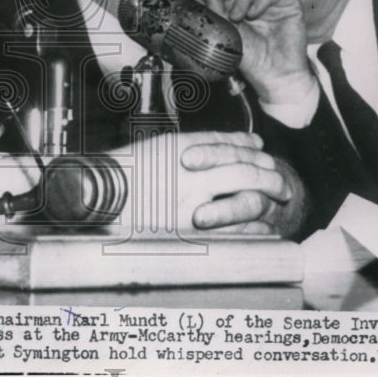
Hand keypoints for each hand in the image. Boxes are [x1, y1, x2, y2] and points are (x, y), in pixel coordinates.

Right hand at [109, 131, 305, 237]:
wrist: (97, 202)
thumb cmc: (122, 174)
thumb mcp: (155, 148)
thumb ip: (188, 148)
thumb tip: (224, 147)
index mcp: (180, 149)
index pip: (226, 144)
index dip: (249, 147)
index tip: (261, 150)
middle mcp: (190, 174)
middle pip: (244, 169)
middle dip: (269, 174)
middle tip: (280, 180)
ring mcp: (192, 204)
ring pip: (244, 197)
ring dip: (265, 197)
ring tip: (276, 198)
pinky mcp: (189, 232)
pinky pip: (232, 229)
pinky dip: (252, 226)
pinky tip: (262, 225)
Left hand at [199, 0, 314, 104]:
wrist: (273, 74)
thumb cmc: (249, 56)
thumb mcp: (227, 30)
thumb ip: (217, 9)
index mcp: (237, 6)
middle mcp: (254, 2)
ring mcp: (272, 3)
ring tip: (236, 16)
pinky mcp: (289, 5)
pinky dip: (261, 0)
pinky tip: (253, 14)